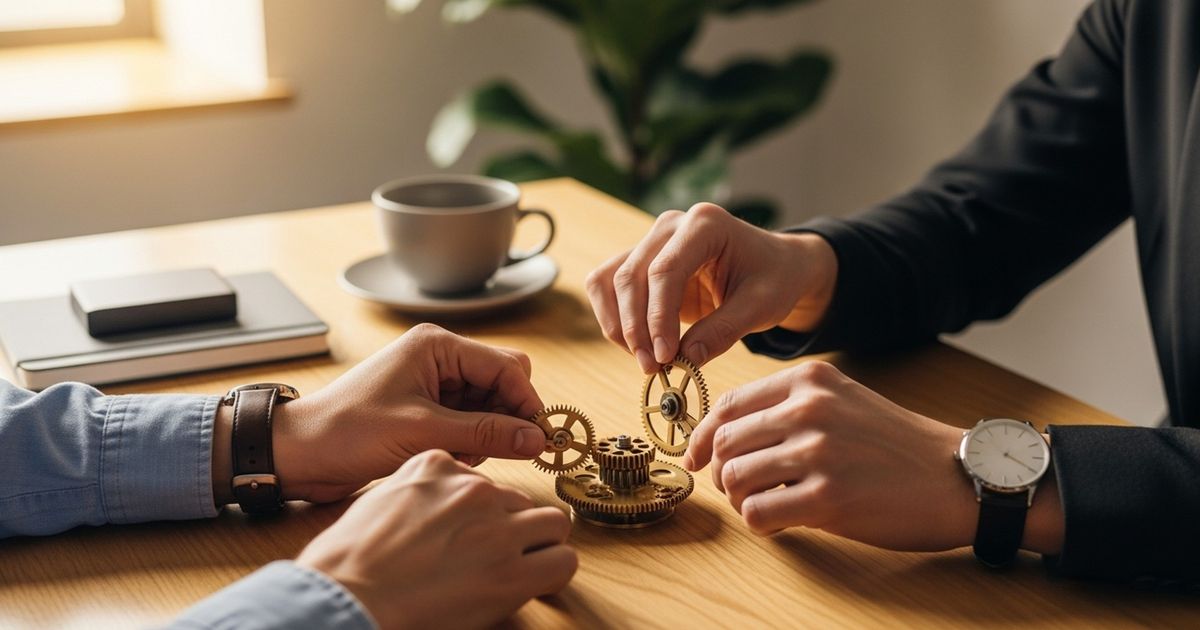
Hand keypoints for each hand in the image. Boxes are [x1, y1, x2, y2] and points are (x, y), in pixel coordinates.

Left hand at [213, 323, 548, 504]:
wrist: (299, 454)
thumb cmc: (347, 431)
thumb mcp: (423, 432)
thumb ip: (485, 433)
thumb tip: (535, 437)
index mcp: (437, 346)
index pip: (507, 366)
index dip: (527, 403)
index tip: (539, 438)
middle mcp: (439, 358)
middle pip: (503, 383)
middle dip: (507, 417)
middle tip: (504, 451)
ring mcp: (433, 383)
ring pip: (490, 404)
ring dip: (488, 433)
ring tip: (464, 456)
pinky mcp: (426, 409)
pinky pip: (470, 421)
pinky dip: (471, 442)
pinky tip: (453, 457)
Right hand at [296, 450, 576, 629]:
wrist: (345, 596)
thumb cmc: (346, 560)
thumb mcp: (381, 498)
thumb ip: (421, 492)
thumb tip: (440, 509)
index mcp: (438, 464)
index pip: (484, 481)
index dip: (480, 513)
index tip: (468, 534)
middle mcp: (474, 489)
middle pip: (520, 502)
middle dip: (511, 529)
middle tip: (490, 558)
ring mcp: (496, 529)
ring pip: (552, 524)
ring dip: (538, 546)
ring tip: (515, 570)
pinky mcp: (511, 572)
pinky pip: (562, 561)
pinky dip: (552, 573)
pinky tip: (532, 585)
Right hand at [585, 202, 837, 372]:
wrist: (775, 266)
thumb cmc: (774, 278)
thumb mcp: (762, 305)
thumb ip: (723, 330)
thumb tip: (685, 360)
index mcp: (705, 224)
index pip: (665, 271)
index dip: (658, 318)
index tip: (666, 356)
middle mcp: (670, 226)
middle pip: (631, 276)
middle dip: (636, 328)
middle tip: (652, 367)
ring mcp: (652, 241)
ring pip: (610, 281)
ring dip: (619, 325)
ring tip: (645, 360)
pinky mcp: (641, 262)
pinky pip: (607, 286)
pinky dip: (614, 318)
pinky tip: (637, 346)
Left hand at [685, 360, 1063, 552]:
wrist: (957, 476)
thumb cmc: (894, 445)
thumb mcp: (841, 400)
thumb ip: (787, 407)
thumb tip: (722, 436)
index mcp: (808, 380)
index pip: (727, 405)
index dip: (701, 436)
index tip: (696, 458)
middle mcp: (809, 408)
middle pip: (724, 442)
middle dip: (720, 472)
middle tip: (736, 490)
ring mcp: (818, 452)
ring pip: (734, 477)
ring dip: (738, 500)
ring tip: (762, 506)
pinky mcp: (828, 497)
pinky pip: (758, 513)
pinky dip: (759, 523)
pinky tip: (780, 522)